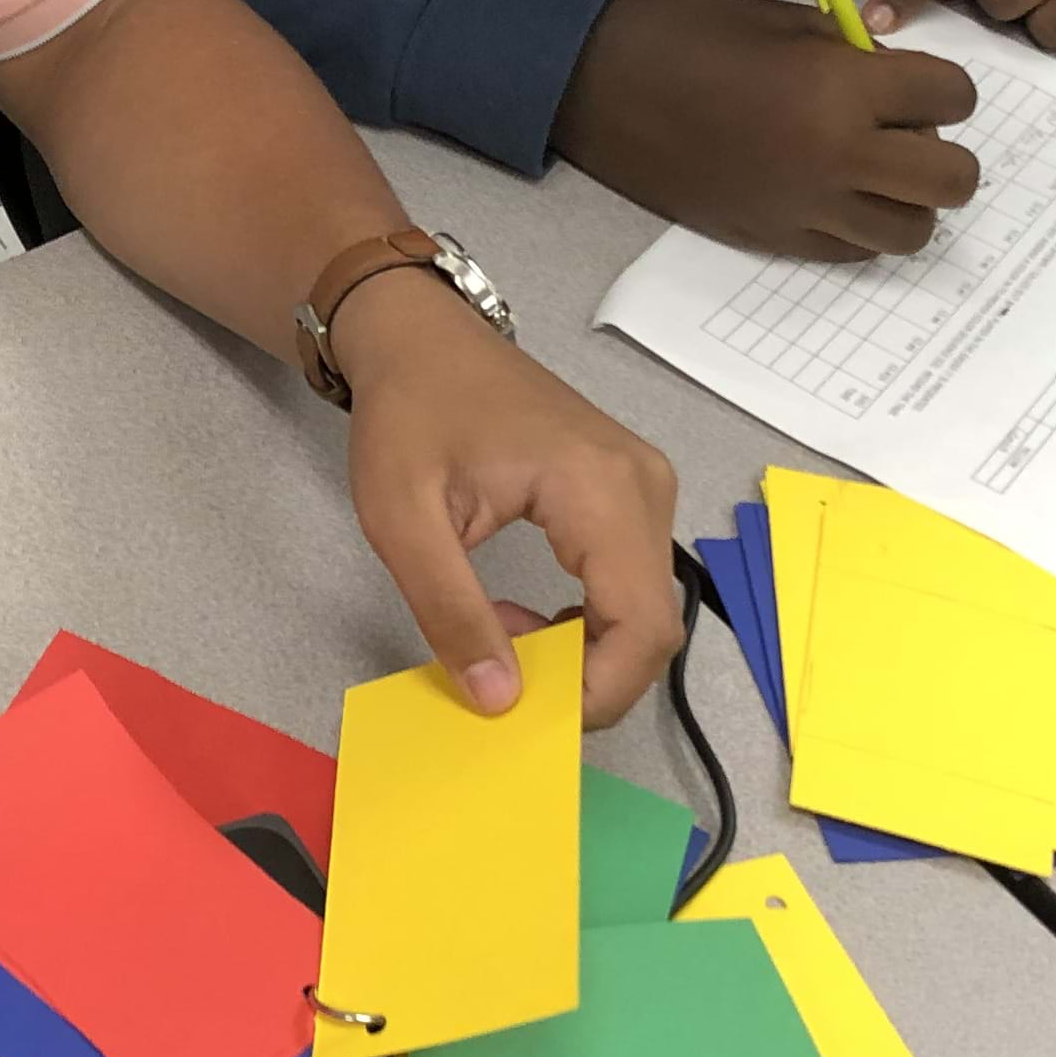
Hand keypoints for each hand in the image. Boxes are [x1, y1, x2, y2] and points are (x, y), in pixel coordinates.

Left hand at [329, 272, 684, 725]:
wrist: (420, 338)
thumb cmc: (409, 414)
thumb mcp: (403, 522)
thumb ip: (450, 612)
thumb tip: (499, 701)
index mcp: (601, 488)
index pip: (641, 626)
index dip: (599, 693)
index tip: (530, 718)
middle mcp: (645, 486)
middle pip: (653, 627)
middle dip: (584, 676)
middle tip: (502, 676)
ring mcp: (646, 487)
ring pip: (645, 611)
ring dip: (582, 650)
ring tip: (499, 632)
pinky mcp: (633, 493)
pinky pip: (631, 583)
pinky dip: (587, 620)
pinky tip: (523, 615)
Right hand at [554, 0, 981, 260]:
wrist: (604, 85)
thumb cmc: (693, 36)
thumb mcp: (789, 22)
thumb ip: (857, 58)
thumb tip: (898, 90)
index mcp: (842, 88)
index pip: (952, 99)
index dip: (944, 88)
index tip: (918, 85)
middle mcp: (836, 157)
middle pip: (952, 180)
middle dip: (946, 155)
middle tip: (909, 135)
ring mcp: (807, 208)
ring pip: (912, 231)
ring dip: (907, 200)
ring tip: (874, 173)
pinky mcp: (775, 240)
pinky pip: (854, 252)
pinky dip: (861, 225)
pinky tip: (834, 194)